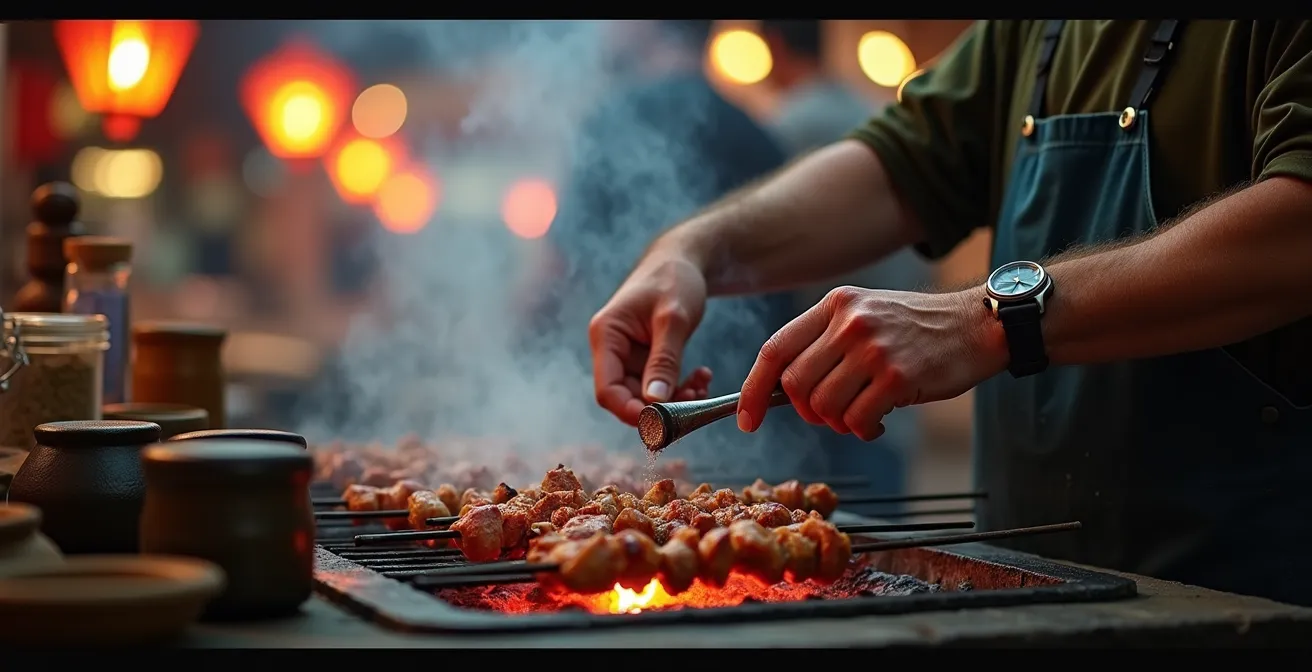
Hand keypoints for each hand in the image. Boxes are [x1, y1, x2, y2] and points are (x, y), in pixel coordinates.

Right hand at [588, 255, 714, 424]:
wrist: (684, 260)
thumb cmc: (674, 279)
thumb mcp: (673, 318)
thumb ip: (664, 359)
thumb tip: (655, 401)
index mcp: (607, 335)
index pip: (607, 389)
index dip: (629, 411)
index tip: (661, 421)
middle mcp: (612, 349)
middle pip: (625, 397)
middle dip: (658, 407)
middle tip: (693, 402)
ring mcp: (629, 356)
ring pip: (645, 395)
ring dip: (674, 399)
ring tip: (702, 386)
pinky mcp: (645, 359)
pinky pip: (659, 385)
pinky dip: (680, 388)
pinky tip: (702, 377)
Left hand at [737, 286, 1006, 439]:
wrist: (978, 325)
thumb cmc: (918, 328)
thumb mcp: (865, 315)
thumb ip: (824, 343)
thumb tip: (781, 390)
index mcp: (834, 305)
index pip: (774, 349)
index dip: (752, 389)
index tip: (746, 418)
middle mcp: (849, 323)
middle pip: (794, 385)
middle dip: (806, 411)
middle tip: (829, 414)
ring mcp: (873, 349)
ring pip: (823, 406)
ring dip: (837, 422)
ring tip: (861, 414)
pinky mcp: (898, 376)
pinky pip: (856, 420)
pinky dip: (862, 430)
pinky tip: (879, 420)